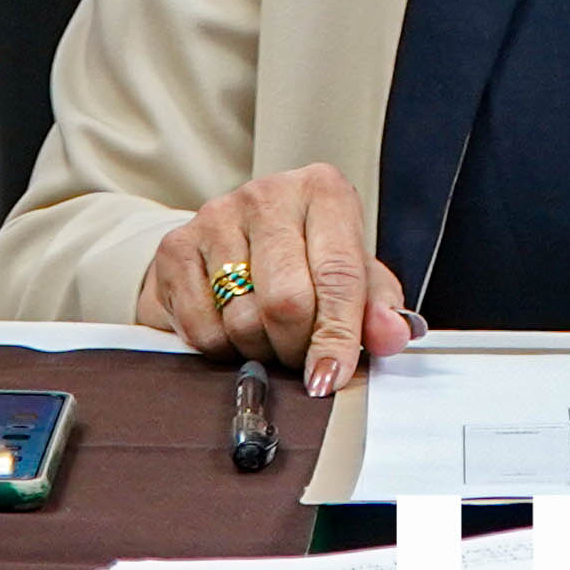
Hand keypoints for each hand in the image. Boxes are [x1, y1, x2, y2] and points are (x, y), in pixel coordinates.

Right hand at [139, 162, 412, 394]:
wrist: (228, 241)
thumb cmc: (302, 259)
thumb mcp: (351, 275)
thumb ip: (378, 307)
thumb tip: (393, 335)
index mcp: (323, 192)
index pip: (338, 275)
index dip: (338, 337)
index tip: (330, 377)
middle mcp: (268, 195)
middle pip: (286, 301)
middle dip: (295, 347)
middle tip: (299, 354)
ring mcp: (216, 216)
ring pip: (242, 319)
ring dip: (259, 349)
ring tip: (267, 337)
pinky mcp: (176, 246)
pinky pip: (202, 327)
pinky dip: (220, 347)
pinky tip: (230, 328)